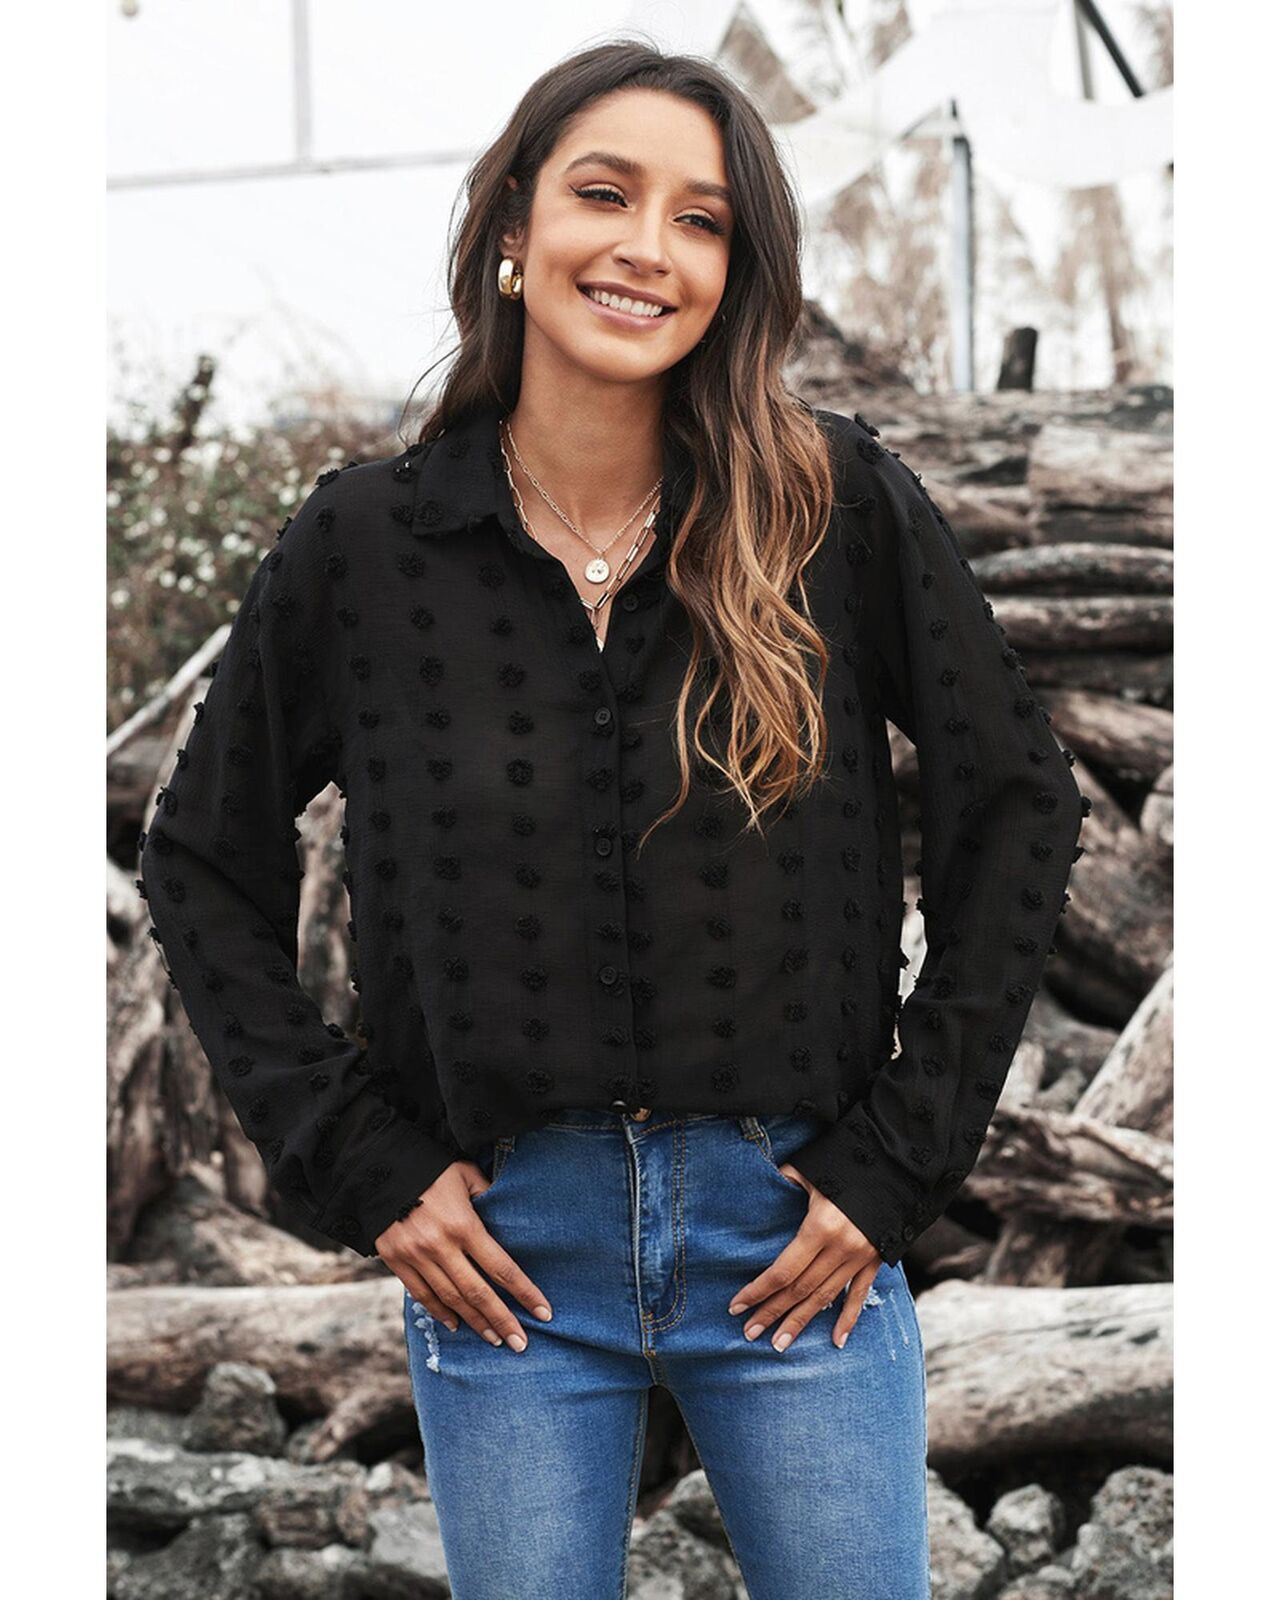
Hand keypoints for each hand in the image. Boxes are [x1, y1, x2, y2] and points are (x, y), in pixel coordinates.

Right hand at [374, 1159, 553, 1352]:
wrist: (377, 1168)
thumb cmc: (430, 1168)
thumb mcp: (465, 1174)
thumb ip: (488, 1195)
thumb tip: (509, 1212)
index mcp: (463, 1224)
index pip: (501, 1267)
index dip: (524, 1293)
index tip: (543, 1313)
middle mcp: (440, 1246)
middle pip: (478, 1293)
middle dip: (503, 1321)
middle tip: (521, 1344)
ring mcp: (416, 1257)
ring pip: (451, 1300)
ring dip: (475, 1323)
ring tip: (495, 1340)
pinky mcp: (396, 1262)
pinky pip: (422, 1295)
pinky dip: (440, 1313)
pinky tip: (456, 1325)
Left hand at [727, 1163, 882, 1350]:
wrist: (898, 1166)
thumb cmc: (847, 1163)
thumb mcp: (811, 1169)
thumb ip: (785, 1180)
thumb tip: (762, 1185)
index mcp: (820, 1227)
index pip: (782, 1270)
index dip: (758, 1291)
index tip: (737, 1307)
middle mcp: (841, 1248)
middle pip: (800, 1289)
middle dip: (772, 1313)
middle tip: (749, 1333)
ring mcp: (861, 1257)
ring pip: (825, 1298)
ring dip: (801, 1321)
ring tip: (779, 1344)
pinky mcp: (876, 1260)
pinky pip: (859, 1294)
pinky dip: (847, 1319)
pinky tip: (836, 1341)